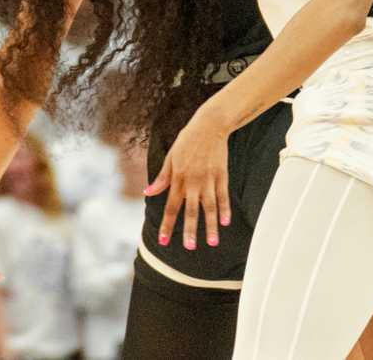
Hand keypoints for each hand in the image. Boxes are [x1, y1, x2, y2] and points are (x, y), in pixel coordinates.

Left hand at [148, 101, 231, 251]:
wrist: (209, 125)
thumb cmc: (187, 140)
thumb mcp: (170, 157)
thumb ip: (162, 178)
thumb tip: (147, 192)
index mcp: (178, 178)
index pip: (171, 206)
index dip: (168, 225)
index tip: (164, 241)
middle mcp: (193, 181)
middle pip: (191, 210)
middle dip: (190, 230)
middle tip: (189, 248)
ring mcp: (208, 179)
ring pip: (209, 207)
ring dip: (210, 226)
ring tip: (212, 242)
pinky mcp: (221, 175)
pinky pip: (223, 196)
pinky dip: (225, 209)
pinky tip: (225, 222)